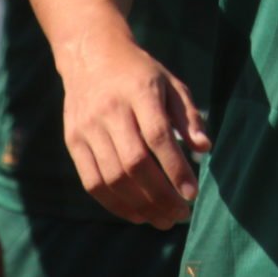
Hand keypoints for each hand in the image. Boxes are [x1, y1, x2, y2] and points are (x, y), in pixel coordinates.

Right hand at [60, 36, 210, 227]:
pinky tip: (136, 215)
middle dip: (160, 196)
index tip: (192, 194)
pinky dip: (115, 204)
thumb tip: (204, 149)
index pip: (158, 136)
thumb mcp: (170, 83)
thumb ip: (189, 115)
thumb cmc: (140, 74)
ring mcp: (88, 127)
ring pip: (112, 177)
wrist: (91, 56)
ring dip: (140, 206)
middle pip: (134, 163)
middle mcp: (110, 110)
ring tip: (163, 220)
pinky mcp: (73, 141)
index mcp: (139, 91)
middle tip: (180, 215)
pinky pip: (92, 182)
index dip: (175, 168)